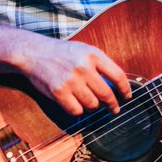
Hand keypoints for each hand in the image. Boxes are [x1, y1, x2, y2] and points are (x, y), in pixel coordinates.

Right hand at [16, 36, 133, 115]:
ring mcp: (71, 81)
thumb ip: (100, 65)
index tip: (127, 97)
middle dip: (112, 104)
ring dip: (92, 106)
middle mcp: (83, 67)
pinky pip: (76, 110)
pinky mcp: (59, 92)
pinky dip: (77, 109)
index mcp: (93, 55)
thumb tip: (117, 86)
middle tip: (114, 109)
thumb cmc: (62, 53)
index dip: (125, 89)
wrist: (34, 52)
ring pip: (92, 104)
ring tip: (87, 100)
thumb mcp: (84, 50)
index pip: (118, 75)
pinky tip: (74, 103)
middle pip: (106, 94)